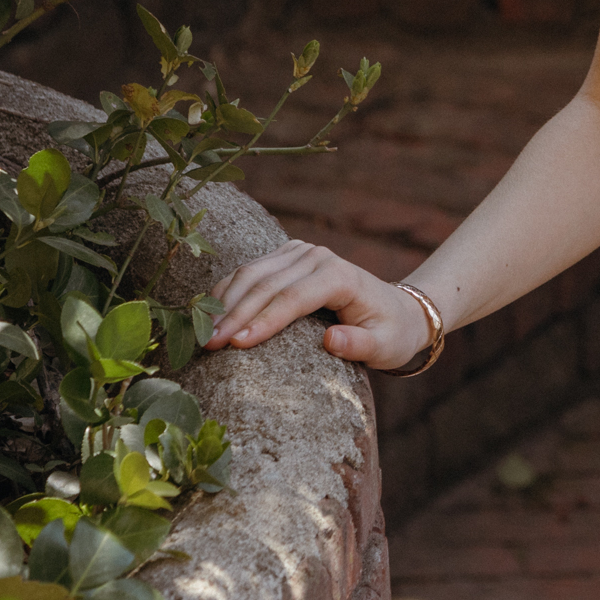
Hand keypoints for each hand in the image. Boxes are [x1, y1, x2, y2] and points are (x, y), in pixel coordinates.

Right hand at [206, 240, 432, 368]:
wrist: (397, 310)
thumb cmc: (390, 333)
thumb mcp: (385, 347)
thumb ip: (360, 345)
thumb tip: (332, 340)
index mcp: (340, 276)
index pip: (293, 297)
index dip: (263, 321)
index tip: (235, 346)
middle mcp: (317, 257)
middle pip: (266, 284)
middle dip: (234, 315)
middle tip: (207, 346)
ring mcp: (300, 253)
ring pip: (252, 273)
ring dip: (224, 303)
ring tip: (202, 336)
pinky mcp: (287, 257)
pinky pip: (251, 271)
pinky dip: (228, 291)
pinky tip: (209, 315)